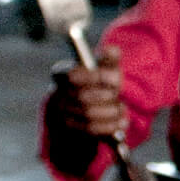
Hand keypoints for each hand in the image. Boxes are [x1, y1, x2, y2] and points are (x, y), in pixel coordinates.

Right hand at [47, 44, 126, 178]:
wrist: (87, 108)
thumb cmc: (97, 84)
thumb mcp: (104, 70)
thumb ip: (109, 60)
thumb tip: (112, 50)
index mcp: (64, 74)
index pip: (75, 75)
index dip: (98, 77)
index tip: (116, 80)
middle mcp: (58, 94)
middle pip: (83, 96)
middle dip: (107, 96)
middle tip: (119, 95)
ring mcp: (61, 113)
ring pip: (88, 114)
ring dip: (111, 112)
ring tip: (122, 108)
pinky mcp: (71, 130)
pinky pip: (91, 129)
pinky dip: (110, 126)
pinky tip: (122, 122)